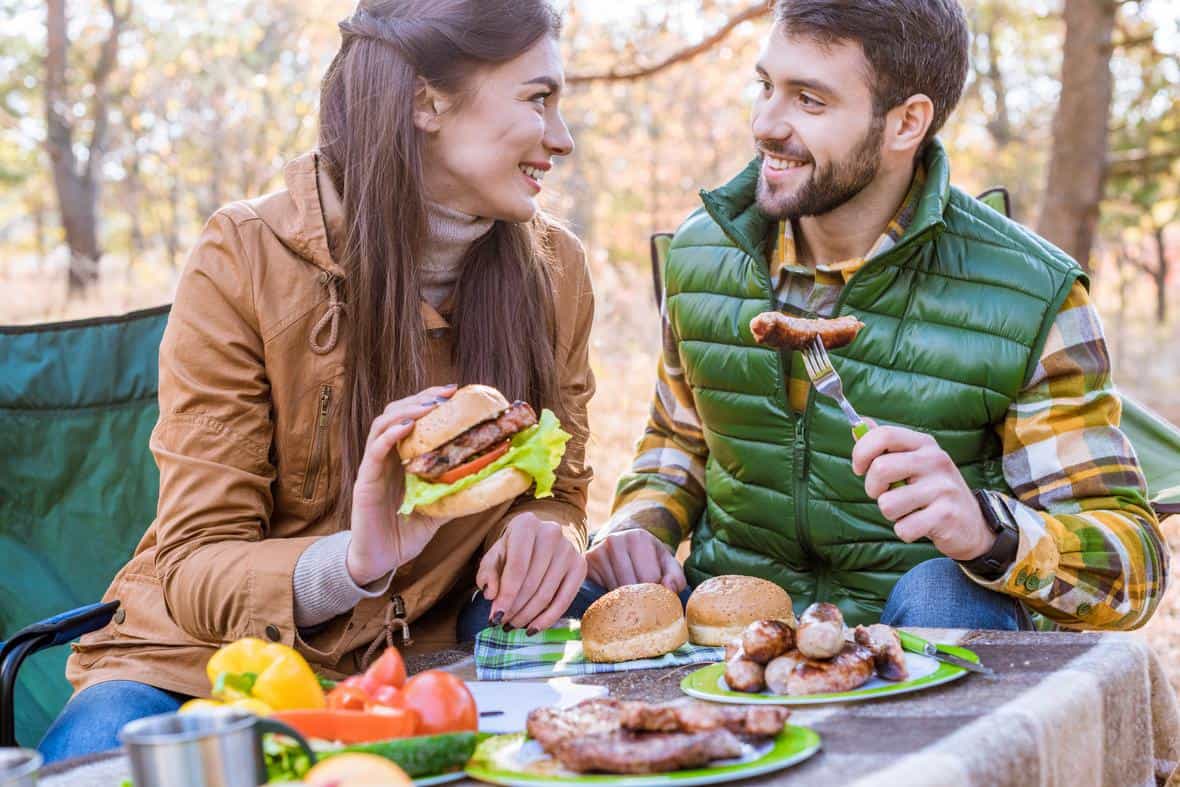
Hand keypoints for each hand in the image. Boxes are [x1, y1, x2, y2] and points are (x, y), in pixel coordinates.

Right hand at [346, 384, 457, 584]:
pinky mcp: (365, 482)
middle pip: (397, 413)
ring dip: (406, 410)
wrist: (379, 562)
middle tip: (446, 394)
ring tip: (429, 407)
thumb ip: (455, 494)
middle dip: (421, 398)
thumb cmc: (405, 534)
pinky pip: (374, 451)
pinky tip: (407, 428)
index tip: (454, 392)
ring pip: (382, 425)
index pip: (412, 418)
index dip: (430, 401)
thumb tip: (490, 483)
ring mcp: (373, 467)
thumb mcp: (438, 510)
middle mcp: (386, 457)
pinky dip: (390, 435)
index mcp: (401, 459)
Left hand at [476, 513, 586, 634]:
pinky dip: (548, 618)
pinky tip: (533, 628)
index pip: (517, 566)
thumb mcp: (495, 556)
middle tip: (503, 624)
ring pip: (547, 593)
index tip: (495, 617)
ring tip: (514, 625)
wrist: (540, 540)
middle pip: (532, 582)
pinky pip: (565, 600)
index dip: (506, 595)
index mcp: (526, 524)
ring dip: (528, 616)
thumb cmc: (512, 550)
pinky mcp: (580, 565)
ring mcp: (569, 549)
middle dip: (515, 608)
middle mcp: (551, 532)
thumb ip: (487, 573)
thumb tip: (491, 594)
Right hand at [585, 529, 686, 592]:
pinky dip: (610, 599)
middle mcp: (615, 540)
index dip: (656, 592)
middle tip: (644, 605)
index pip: (650, 577)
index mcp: (638, 537)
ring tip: (630, 600)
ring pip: (614, 591)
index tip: (656, 596)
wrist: (620, 547)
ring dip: (624, 601)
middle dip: (640, 600)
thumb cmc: (648, 560)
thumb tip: (667, 588)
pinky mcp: (587, 564)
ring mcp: (598, 551)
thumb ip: (676, 577)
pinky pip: (600, 591)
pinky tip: (616, 597)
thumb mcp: (667, 564)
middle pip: (630, 585)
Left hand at [851, 424, 995, 560]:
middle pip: (880, 469)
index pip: (884, 435)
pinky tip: (922, 525)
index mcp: (924, 444)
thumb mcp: (913, 463)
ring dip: (891, 514)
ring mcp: (943, 487)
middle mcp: (936, 460)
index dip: (861, 452)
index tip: (858, 469)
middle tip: (886, 494)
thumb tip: (859, 424)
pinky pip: (903, 528)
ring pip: (887, 504)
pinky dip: (906, 531)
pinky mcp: (946, 515)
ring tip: (910, 510)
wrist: (971, 525)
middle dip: (872, 488)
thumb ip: (886, 446)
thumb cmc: (931, 491)